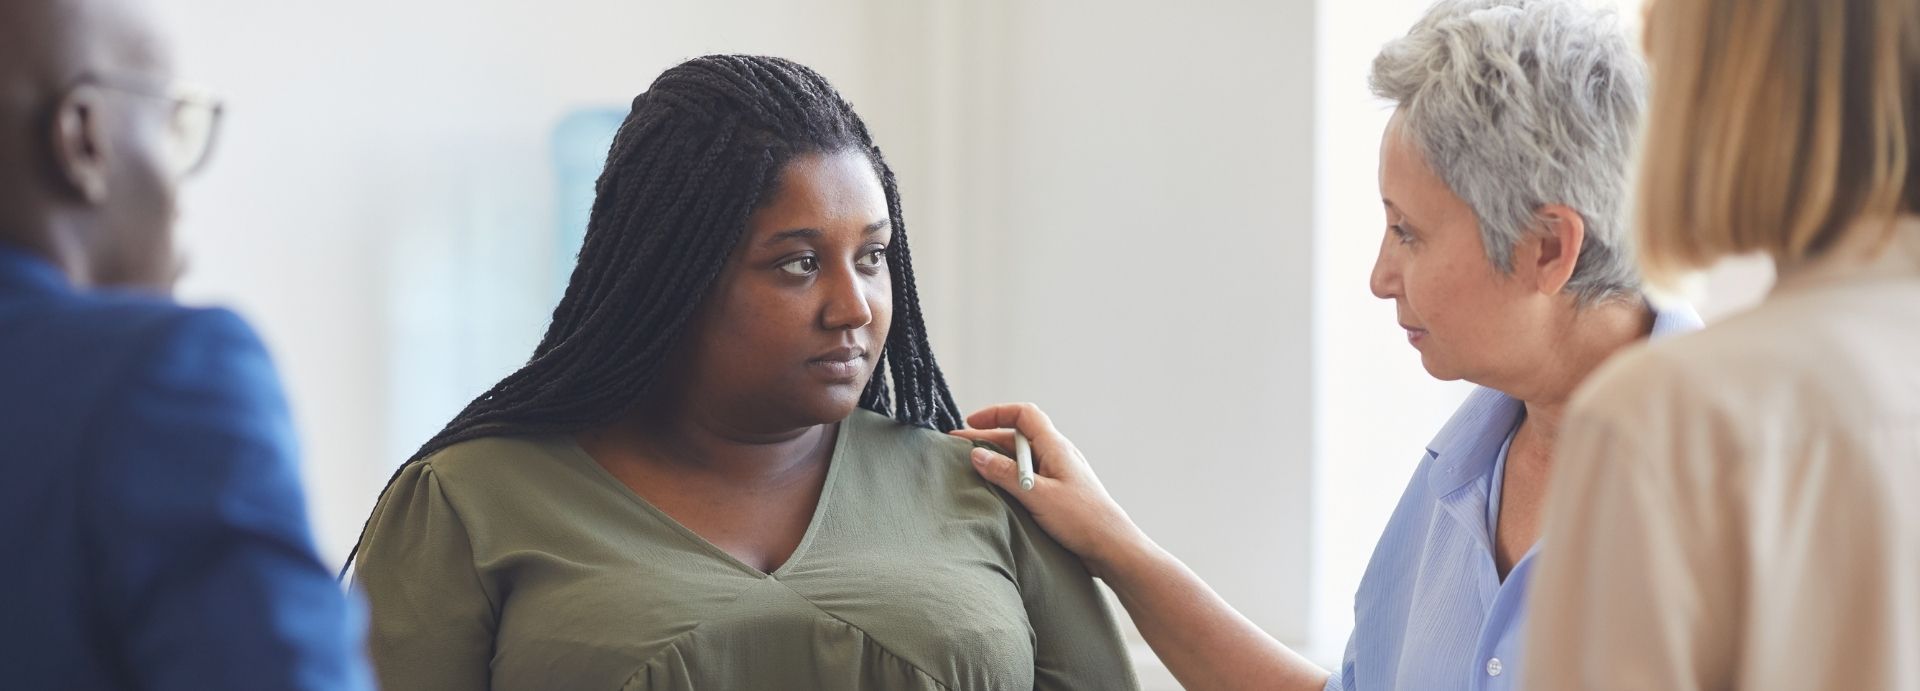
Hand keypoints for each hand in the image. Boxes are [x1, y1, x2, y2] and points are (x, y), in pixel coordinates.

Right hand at [950, 402, 1150, 576]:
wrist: (1112, 547)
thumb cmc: (1082, 519)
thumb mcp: (1037, 495)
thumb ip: (1005, 475)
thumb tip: (976, 455)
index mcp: (1055, 446)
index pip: (1023, 415)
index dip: (996, 414)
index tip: (971, 423)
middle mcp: (1057, 455)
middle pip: (1017, 437)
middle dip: (987, 439)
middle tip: (957, 449)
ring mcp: (1058, 474)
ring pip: (1021, 458)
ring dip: (996, 460)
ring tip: (969, 470)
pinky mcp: (1058, 493)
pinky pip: (1028, 477)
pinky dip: (1008, 478)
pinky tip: (995, 491)